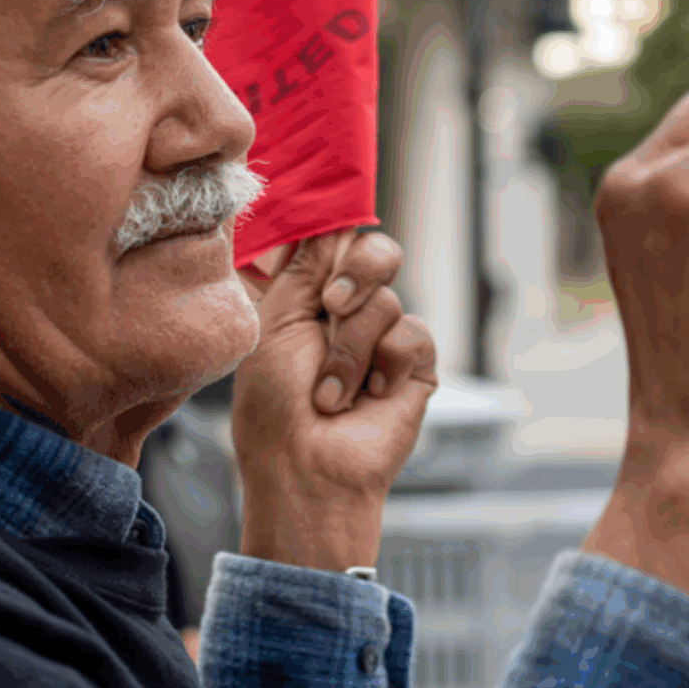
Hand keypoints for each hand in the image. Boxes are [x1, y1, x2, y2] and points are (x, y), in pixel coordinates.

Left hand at [231, 230, 436, 571]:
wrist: (306, 468)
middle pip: (374, 251)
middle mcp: (347, 313)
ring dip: (351, 346)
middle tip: (331, 304)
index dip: (336, 227)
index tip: (329, 223)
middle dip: (355, 270)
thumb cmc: (275, 407)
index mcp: (308, 298)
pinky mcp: (413, 367)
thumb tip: (328, 218)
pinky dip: (384, 365)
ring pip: (385, 299)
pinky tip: (368, 398)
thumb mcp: (276, 322)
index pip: (333, 241)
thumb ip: (305, 267)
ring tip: (332, 392)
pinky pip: (411, 335)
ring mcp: (382, 339)